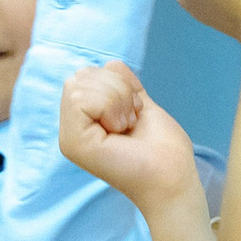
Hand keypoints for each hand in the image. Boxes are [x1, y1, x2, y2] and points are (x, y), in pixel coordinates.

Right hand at [59, 63, 200, 212]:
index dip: (117, 83)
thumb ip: (124, 86)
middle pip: (81, 74)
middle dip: (117, 89)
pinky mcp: (72, 142)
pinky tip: (120, 131)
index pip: (87, 73)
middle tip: (130, 121)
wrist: (172, 177)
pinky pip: (81, 99)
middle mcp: (72, 128)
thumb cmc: (163, 150)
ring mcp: (69, 137)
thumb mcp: (140, 105)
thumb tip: (111, 63)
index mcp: (85, 119)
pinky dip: (110, 107)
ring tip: (126, 127)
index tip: (133, 113)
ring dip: (116, 100)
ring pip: (79, 83)